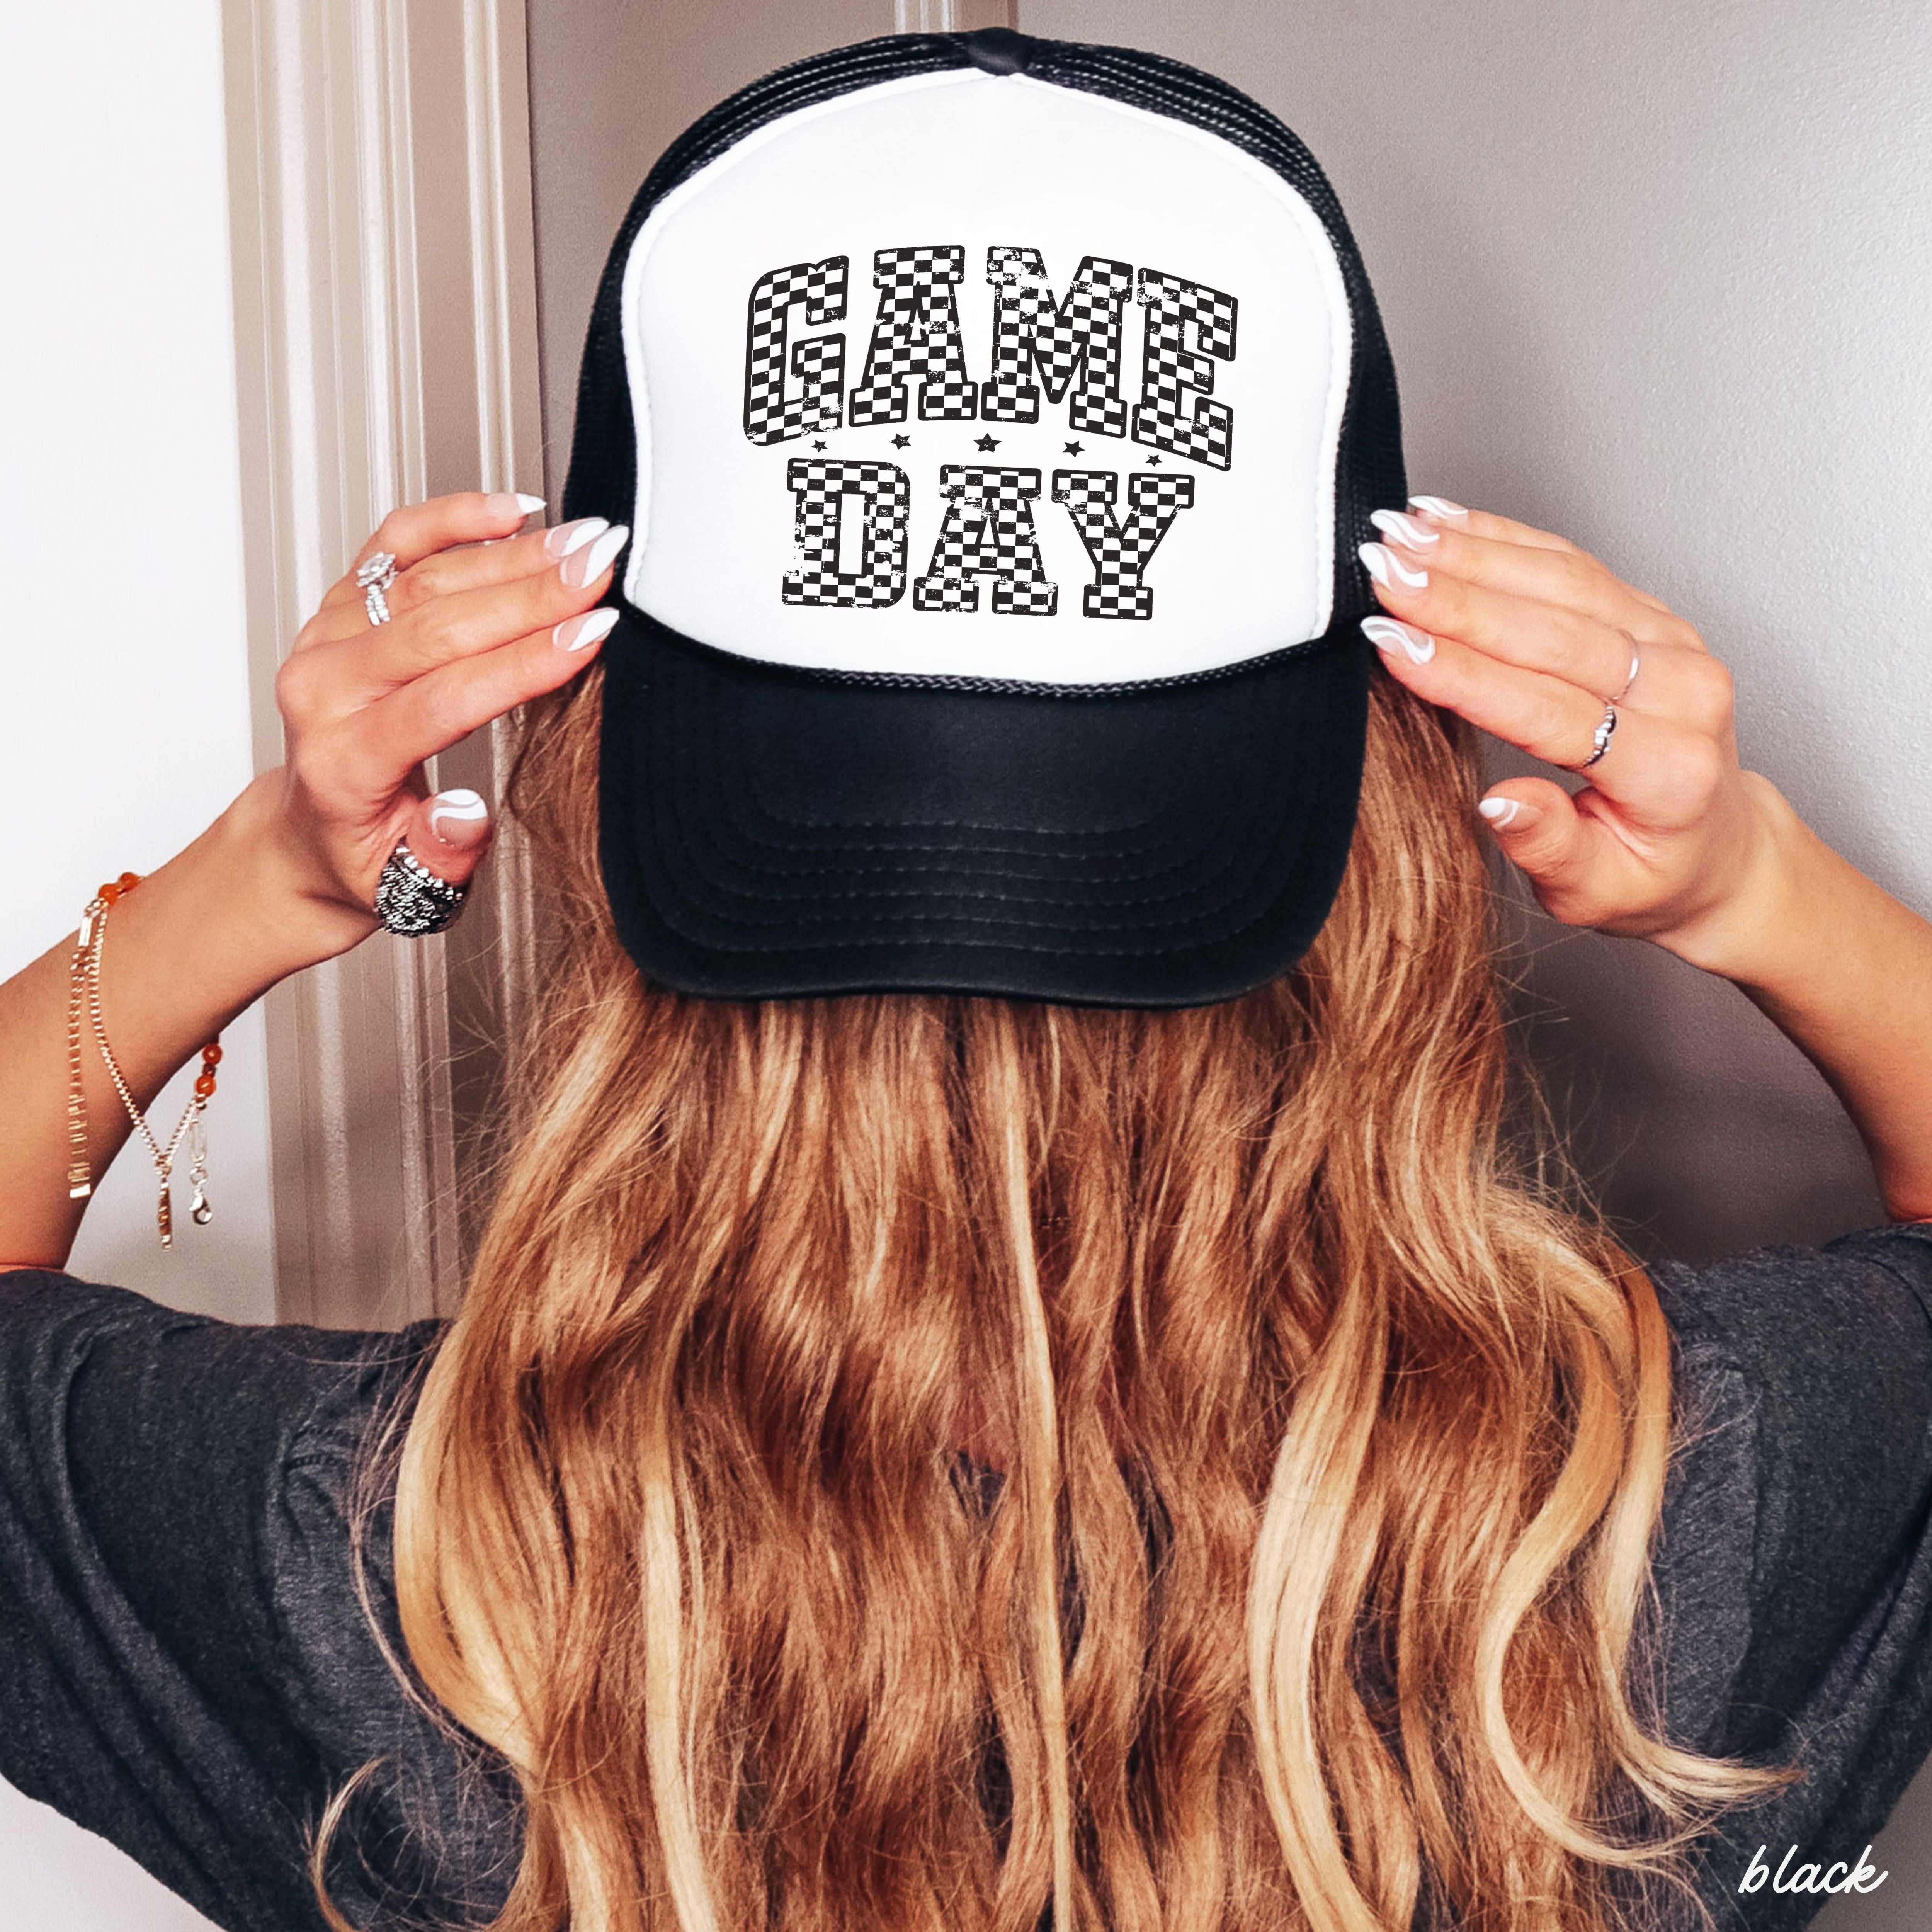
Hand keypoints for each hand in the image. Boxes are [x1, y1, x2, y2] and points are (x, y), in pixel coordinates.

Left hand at [261, 491, 627, 951]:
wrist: (307, 836)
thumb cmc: (365, 858)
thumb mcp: (407, 888)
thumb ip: (441, 854)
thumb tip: (467, 811)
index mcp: (343, 761)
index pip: (444, 696)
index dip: (524, 664)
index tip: (591, 637)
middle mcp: (324, 688)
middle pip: (435, 624)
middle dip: (530, 593)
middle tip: (602, 569)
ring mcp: (327, 638)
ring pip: (422, 577)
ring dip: (511, 554)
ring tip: (584, 542)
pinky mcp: (340, 606)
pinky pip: (395, 544)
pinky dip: (455, 518)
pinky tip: (512, 510)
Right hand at [1357, 498, 1783, 971]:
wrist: (1718, 844)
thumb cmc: (1651, 874)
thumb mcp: (1594, 893)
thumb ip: (1548, 848)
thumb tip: (1499, 803)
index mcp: (1670, 769)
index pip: (1551, 710)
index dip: (1466, 675)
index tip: (1395, 645)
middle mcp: (1683, 691)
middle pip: (1556, 631)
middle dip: (1458, 597)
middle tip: (1383, 572)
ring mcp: (1671, 643)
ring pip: (1563, 581)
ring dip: (1473, 553)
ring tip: (1399, 537)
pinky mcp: (1649, 615)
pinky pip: (1572, 563)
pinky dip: (1504, 538)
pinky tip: (1446, 522)